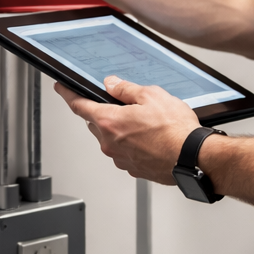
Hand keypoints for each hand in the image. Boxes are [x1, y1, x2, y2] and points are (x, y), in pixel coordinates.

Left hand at [54, 77, 201, 184]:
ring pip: (111, 139)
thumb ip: (126, 89)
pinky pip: (125, 152)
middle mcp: (109, 143)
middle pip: (96, 123)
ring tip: (148, 124)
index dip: (68, 95)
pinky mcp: (133, 169)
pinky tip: (152, 139)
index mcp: (109, 121)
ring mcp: (120, 159)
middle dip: (104, 113)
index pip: (80, 105)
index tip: (61, 89)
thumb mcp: (151, 96)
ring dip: (122, 130)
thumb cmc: (175, 130)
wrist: (192, 158)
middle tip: (125, 106)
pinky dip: (133, 144)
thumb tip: (112, 84)